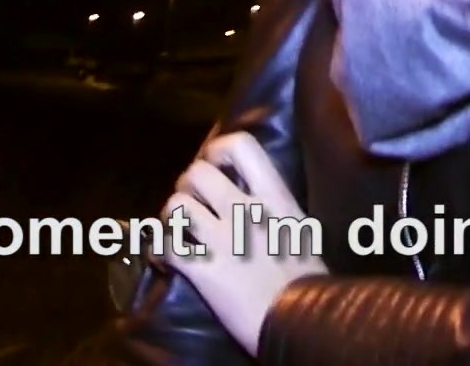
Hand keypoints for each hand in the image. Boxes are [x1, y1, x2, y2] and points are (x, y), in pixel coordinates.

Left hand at [158, 131, 327, 355]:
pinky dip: (160, 251)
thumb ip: (275, 206)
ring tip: (179, 228)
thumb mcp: (300, 228)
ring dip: (172, 216)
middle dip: (187, 185)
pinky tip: (167, 259)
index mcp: (274, 197)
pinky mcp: (202, 270)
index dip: (218, 149)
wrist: (301, 323)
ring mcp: (221, 239)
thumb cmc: (309, 279)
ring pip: (176, 205)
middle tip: (193, 201)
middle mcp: (245, 210)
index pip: (241, 145)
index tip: (216, 165)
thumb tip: (256, 193)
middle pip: (197, 172)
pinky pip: (165, 246)